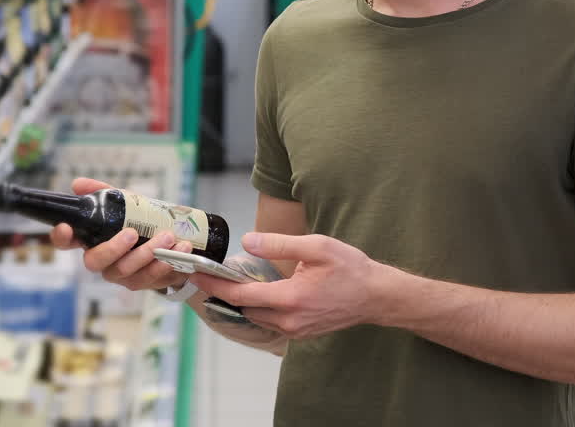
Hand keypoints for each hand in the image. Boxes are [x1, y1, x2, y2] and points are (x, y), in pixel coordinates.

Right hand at [49, 177, 193, 291]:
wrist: (172, 245)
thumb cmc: (141, 223)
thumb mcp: (126, 203)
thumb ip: (104, 192)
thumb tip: (78, 183)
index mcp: (92, 240)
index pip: (67, 242)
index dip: (61, 237)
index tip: (65, 227)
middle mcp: (102, 260)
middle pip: (94, 262)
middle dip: (114, 248)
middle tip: (133, 232)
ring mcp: (121, 274)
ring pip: (126, 270)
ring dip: (147, 253)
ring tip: (168, 236)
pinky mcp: (143, 282)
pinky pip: (150, 278)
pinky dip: (166, 262)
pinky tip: (180, 248)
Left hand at [189, 232, 390, 339]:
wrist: (376, 297)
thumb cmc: (350, 269)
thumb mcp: (317, 246)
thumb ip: (279, 244)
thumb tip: (248, 241)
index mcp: (289, 299)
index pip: (240, 295)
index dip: (215, 285)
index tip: (197, 275)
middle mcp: (289, 320)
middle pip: (244, 308)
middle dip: (225, 293)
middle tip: (212, 274)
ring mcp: (295, 331)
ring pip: (256, 317)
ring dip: (243, 301)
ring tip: (233, 280)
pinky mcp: (302, 333)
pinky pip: (271, 322)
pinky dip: (260, 308)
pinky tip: (261, 292)